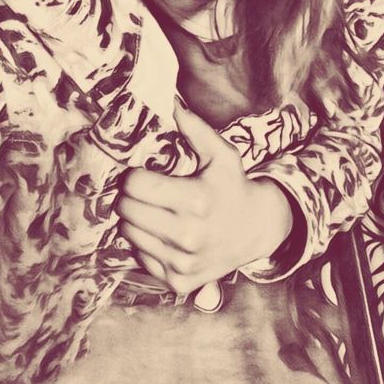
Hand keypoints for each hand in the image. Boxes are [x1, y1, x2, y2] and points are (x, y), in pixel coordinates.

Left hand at [116, 99, 292, 294]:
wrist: (257, 230)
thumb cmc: (233, 187)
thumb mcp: (221, 154)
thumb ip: (194, 129)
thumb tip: (171, 102)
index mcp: (196, 200)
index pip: (136, 185)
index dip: (135, 175)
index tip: (143, 173)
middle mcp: (187, 235)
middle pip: (126, 210)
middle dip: (130, 197)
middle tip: (144, 191)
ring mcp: (181, 262)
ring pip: (129, 234)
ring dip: (135, 220)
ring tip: (154, 211)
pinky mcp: (177, 281)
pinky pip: (140, 257)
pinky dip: (146, 244)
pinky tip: (163, 233)